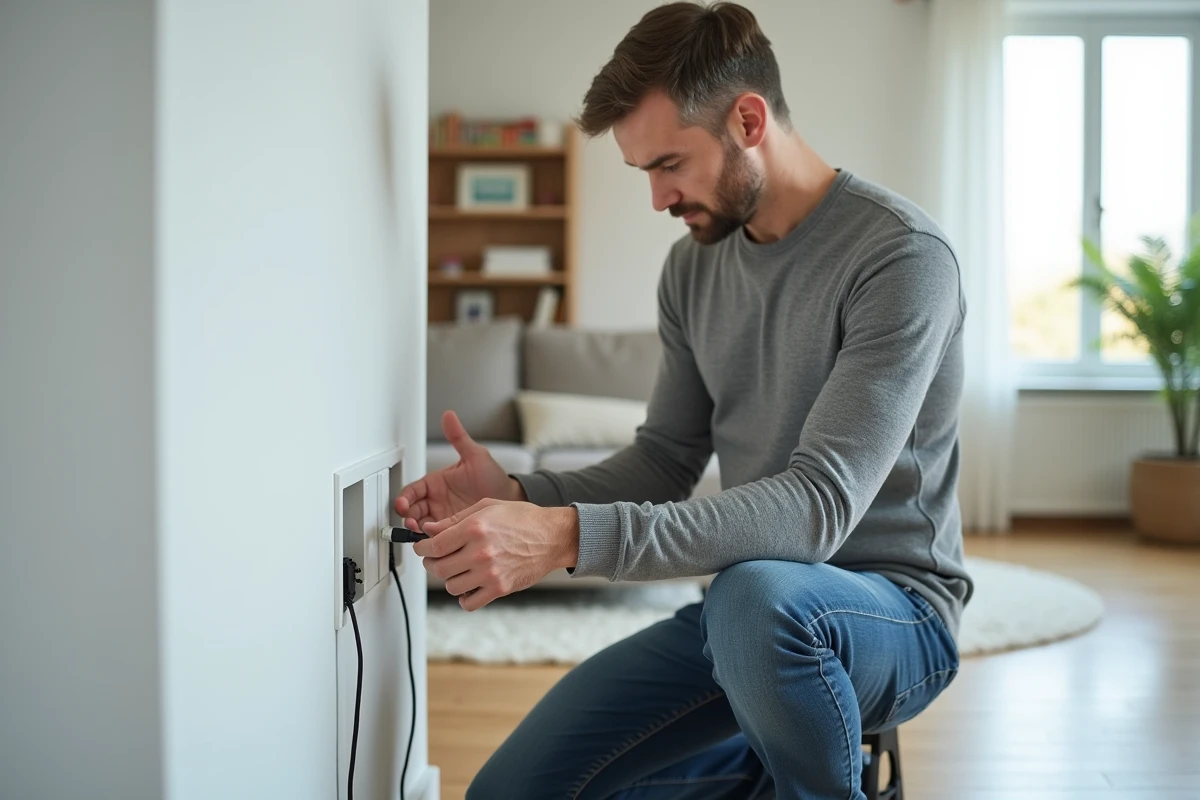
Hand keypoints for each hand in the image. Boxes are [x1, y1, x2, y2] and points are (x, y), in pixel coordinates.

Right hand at [394, 410, 525, 531]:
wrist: (510, 499)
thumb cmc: (494, 478)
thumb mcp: (476, 456)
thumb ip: (459, 438)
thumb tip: (449, 417)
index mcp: (436, 483)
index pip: (412, 491)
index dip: (405, 497)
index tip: (403, 503)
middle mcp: (436, 501)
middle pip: (412, 510)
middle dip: (407, 516)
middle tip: (411, 521)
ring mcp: (443, 516)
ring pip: (421, 525)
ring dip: (417, 529)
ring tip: (422, 532)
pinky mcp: (452, 530)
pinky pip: (436, 535)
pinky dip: (432, 538)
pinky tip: (435, 539)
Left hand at [413, 498, 578, 610]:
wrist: (552, 537)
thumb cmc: (522, 519)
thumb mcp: (487, 508)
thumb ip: (455, 520)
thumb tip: (429, 530)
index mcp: (474, 528)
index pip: (434, 546)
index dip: (422, 549)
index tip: (422, 549)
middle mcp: (480, 552)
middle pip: (439, 568)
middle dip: (432, 564)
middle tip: (436, 559)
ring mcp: (490, 573)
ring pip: (451, 586)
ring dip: (450, 579)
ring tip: (458, 570)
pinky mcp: (500, 588)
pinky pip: (469, 603)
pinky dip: (464, 598)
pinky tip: (469, 586)